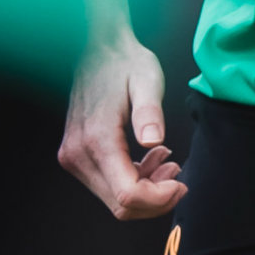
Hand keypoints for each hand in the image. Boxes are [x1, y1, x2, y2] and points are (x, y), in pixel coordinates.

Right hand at [57, 35, 184, 218]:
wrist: (99, 48)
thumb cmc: (125, 62)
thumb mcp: (147, 81)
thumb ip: (149, 113)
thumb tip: (154, 141)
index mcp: (98, 139)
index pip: (128, 195)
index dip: (158, 199)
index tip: (181, 183)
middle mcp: (79, 154)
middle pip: (120, 206)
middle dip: (155, 199)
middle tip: (177, 175)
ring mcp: (74, 156)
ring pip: (115, 200)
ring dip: (146, 190)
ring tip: (167, 161)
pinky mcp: (76, 155)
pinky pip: (108, 185)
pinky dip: (134, 181)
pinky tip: (150, 158)